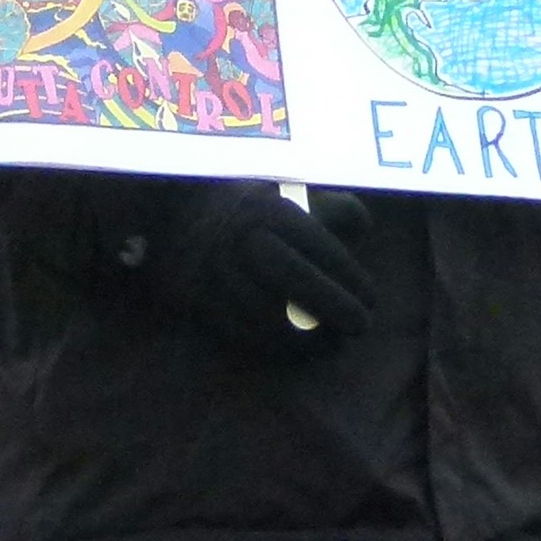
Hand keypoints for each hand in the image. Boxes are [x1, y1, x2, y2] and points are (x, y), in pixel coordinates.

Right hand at [149, 183, 370, 349]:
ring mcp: (213, 268)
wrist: (170, 208)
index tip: (371, 297)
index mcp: (266, 207)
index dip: (349, 275)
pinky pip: (237, 329)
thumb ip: (328, 208)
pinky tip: (295, 349)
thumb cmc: (246, 202)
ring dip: (305, 337)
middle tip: (362, 326)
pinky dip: (271, 345)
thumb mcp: (286, 191)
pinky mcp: (193, 296)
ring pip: (265, 311)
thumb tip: (363, 230)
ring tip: (332, 345)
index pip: (316, 243)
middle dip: (334, 306)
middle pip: (293, 276)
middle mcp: (240, 235)